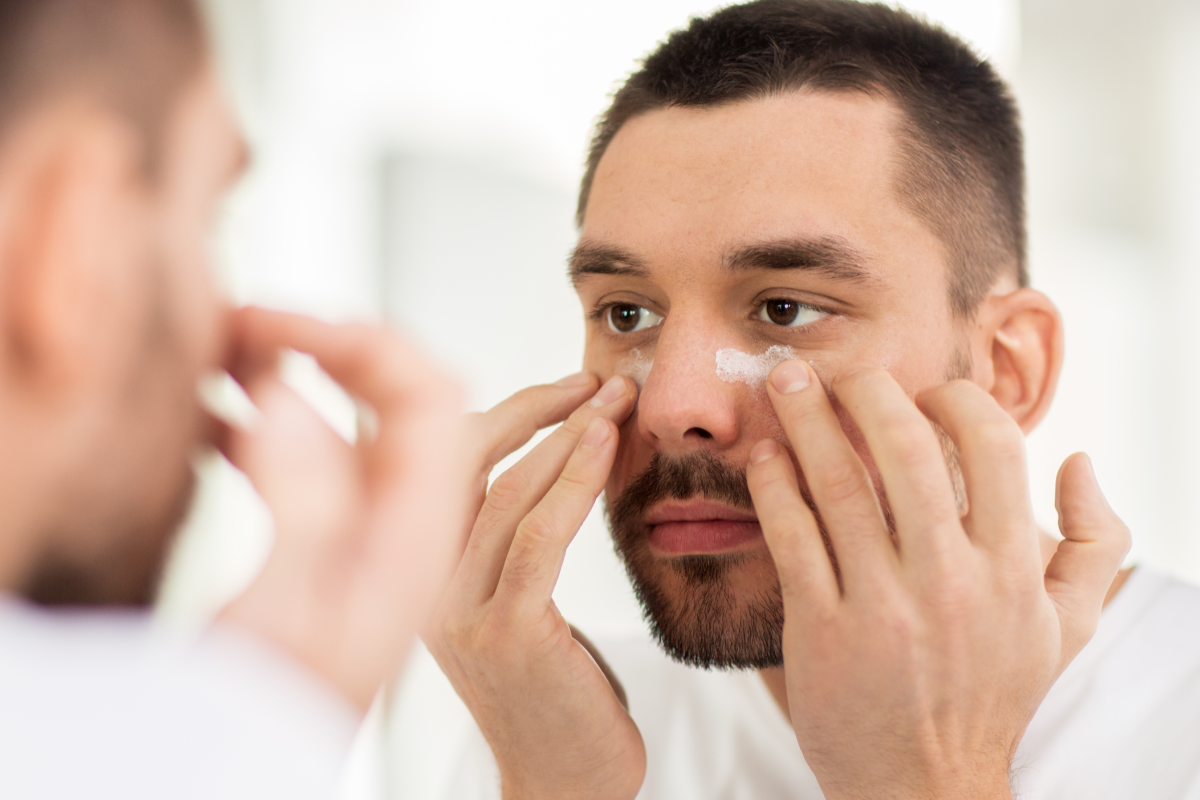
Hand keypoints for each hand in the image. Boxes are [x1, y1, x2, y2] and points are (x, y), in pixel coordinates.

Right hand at [216, 307, 469, 711]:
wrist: (266, 786)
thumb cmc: (273, 729)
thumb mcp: (283, 620)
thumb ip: (303, 509)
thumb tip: (295, 396)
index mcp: (412, 534)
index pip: (428, 396)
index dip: (365, 339)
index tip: (286, 317)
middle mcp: (404, 529)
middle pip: (407, 400)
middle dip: (337, 345)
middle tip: (249, 320)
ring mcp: (371, 542)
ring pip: (354, 428)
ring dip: (297, 379)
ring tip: (221, 349)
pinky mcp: (333, 557)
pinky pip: (315, 469)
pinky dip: (264, 425)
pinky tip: (206, 416)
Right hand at [426, 374, 646, 799]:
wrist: (565, 787)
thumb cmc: (557, 694)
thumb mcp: (520, 605)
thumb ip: (514, 542)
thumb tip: (556, 456)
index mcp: (421, 573)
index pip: (442, 464)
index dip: (505, 413)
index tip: (567, 386)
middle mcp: (424, 587)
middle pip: (462, 462)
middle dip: (535, 408)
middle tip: (597, 379)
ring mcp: (458, 612)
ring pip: (506, 490)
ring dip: (568, 432)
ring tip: (616, 397)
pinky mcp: (506, 635)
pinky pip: (541, 536)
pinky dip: (576, 479)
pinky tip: (608, 444)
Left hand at [745, 362, 1129, 799]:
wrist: (924, 789)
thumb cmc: (991, 697)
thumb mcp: (1066, 628)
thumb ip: (1091, 542)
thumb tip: (1080, 459)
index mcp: (1011, 572)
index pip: (992, 446)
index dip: (955, 399)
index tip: (923, 390)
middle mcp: (949, 583)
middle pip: (903, 449)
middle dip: (863, 389)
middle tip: (835, 368)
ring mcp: (881, 607)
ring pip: (837, 485)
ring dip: (804, 421)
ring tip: (782, 384)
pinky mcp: (820, 631)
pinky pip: (791, 537)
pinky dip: (773, 486)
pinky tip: (763, 458)